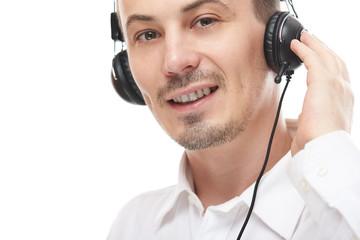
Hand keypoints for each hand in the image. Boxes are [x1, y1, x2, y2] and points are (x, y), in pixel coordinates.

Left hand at [290, 32, 353, 155]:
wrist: (324, 146)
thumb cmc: (318, 143)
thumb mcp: (315, 128)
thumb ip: (309, 118)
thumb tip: (298, 118)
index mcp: (343, 100)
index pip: (339, 75)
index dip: (330, 63)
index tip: (320, 56)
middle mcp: (344, 89)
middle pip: (334, 61)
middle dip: (323, 49)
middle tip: (311, 39)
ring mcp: (336, 84)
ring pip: (325, 56)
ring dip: (314, 44)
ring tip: (304, 37)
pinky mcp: (324, 82)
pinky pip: (313, 59)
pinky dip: (304, 49)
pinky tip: (296, 44)